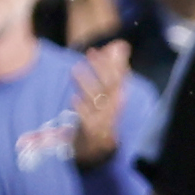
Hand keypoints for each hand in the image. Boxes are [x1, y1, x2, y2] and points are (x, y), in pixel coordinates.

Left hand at [71, 41, 128, 164]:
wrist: (99, 149)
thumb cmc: (102, 116)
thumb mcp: (109, 94)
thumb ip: (114, 69)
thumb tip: (121, 45)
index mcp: (117, 98)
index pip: (120, 79)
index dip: (114, 63)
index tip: (105, 48)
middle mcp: (112, 108)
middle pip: (110, 87)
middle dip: (101, 69)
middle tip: (91, 52)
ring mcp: (102, 120)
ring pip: (96, 100)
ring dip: (86, 84)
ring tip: (74, 69)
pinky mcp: (91, 131)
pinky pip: (87, 119)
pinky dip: (82, 109)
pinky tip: (74, 100)